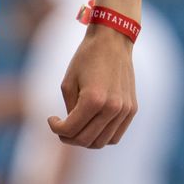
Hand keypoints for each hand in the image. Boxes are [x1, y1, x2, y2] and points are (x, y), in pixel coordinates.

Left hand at [47, 28, 137, 148]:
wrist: (113, 41)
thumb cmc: (86, 59)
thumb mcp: (68, 83)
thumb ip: (69, 110)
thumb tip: (70, 130)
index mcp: (93, 100)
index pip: (70, 129)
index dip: (56, 129)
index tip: (51, 119)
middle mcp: (112, 108)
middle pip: (86, 140)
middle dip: (68, 138)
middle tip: (61, 128)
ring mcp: (124, 110)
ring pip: (102, 142)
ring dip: (85, 140)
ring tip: (76, 128)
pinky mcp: (132, 109)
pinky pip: (115, 136)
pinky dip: (101, 137)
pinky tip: (92, 126)